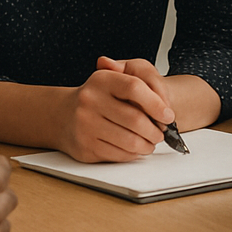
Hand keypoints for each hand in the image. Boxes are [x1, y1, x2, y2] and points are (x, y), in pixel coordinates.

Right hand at [57, 57, 175, 162]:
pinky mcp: (85, 147)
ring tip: (151, 142)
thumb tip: (164, 103)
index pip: (134, 87)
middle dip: (155, 130)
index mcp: (102, 79)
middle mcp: (90, 100)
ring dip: (147, 144)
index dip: (156, 103)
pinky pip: (118, 154)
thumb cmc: (98, 96)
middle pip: (134, 119)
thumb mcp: (116, 78)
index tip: (168, 115)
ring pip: (129, 140)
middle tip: (161, 133)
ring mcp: (85, 125)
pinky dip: (133, 154)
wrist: (62, 115)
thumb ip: (142, 80)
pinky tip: (136, 149)